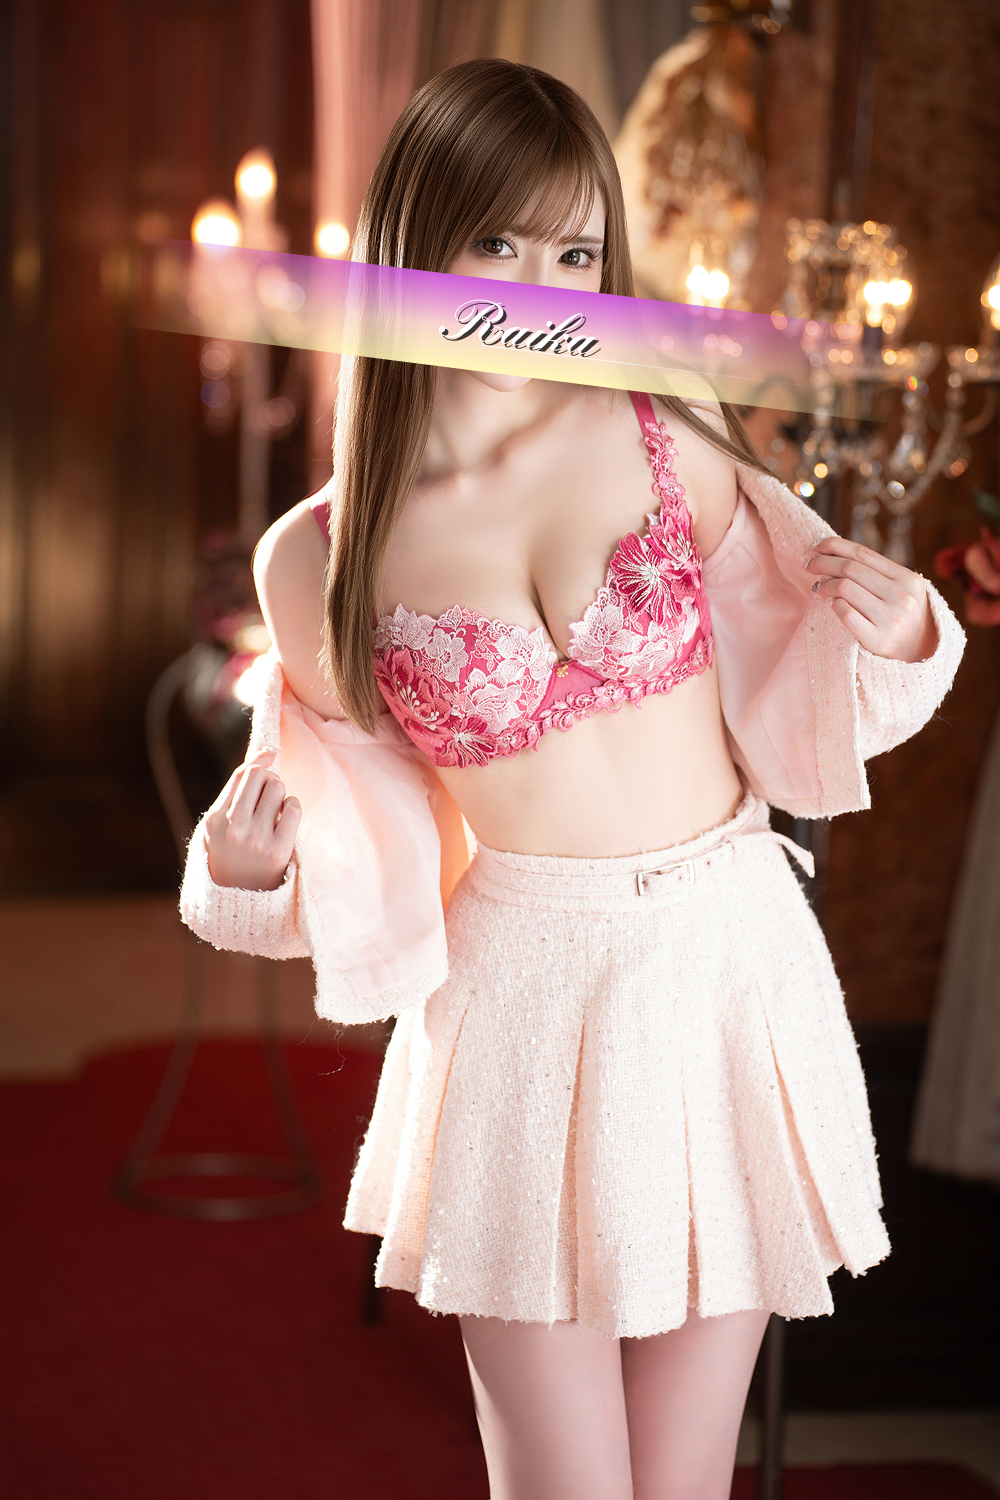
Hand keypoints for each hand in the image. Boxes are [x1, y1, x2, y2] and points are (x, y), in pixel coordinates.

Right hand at [204, 753, 301, 890]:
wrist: (240, 901)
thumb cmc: (231, 855)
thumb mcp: (220, 825)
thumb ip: (237, 791)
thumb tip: (267, 752)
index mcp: (214, 819)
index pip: (241, 774)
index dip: (259, 761)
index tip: (270, 758)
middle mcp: (233, 827)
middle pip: (260, 775)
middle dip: (269, 780)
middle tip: (268, 797)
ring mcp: (255, 840)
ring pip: (278, 788)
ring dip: (280, 796)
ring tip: (273, 813)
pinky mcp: (278, 851)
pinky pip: (293, 808)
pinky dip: (292, 808)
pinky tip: (285, 821)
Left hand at [806, 537, 938, 663]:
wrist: (920, 654)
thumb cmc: (901, 617)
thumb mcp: (900, 590)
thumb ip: (874, 573)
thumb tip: (831, 554)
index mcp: (907, 579)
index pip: (863, 553)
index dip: (835, 546)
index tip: (816, 546)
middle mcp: (902, 596)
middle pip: (850, 568)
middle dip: (823, 563)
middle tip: (808, 566)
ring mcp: (890, 618)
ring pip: (845, 588)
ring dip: (825, 584)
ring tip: (818, 587)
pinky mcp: (877, 639)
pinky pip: (845, 613)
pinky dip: (833, 605)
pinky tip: (831, 605)